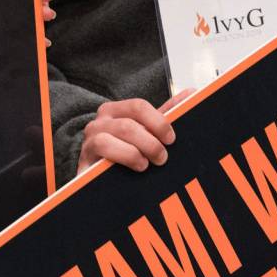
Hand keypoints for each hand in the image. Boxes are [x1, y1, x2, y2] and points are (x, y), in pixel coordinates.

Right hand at [77, 90, 191, 173]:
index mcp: (115, 111)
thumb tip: (191, 93)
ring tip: (148, 164)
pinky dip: (126, 156)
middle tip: (162, 157)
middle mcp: (100, 121)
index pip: (138, 106)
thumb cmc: (125, 156)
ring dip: (141, 150)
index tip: (171, 139)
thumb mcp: (146, 135)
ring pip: (121, 132)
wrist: (99, 183)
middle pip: (131, 122)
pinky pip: (105, 146)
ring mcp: (90, 138)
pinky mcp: (85, 156)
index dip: (159, 122)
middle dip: (152, 141)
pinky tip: (136, 166)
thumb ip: (166, 115)